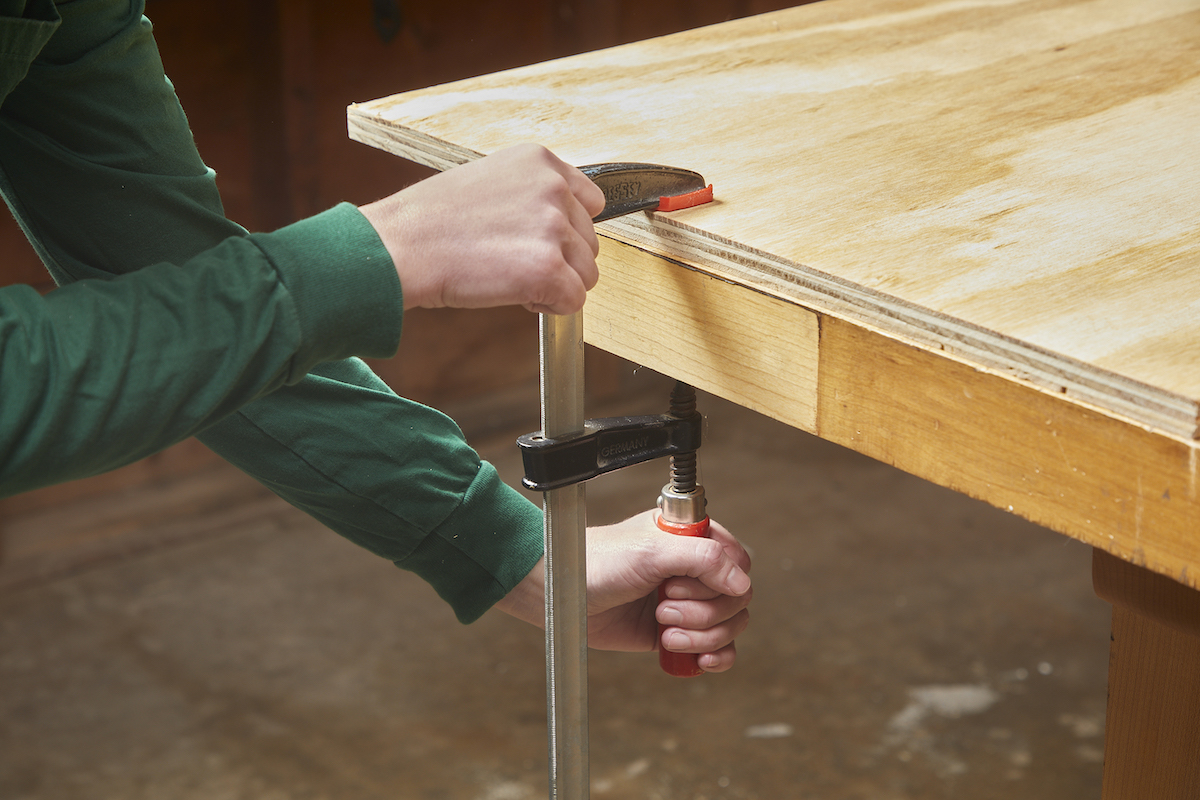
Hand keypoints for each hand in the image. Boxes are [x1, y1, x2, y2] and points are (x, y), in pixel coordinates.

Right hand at [359, 144, 605, 314]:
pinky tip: (515, 296)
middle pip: (589, 243)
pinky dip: (550, 308)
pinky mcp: (548, 268)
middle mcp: (553, 188)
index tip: (537, 241)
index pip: (591, 201)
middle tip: (511, 262)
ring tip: (509, 277)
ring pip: (586, 274)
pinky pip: (574, 302)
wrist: (400, 246)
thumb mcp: (488, 181)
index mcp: (539, 161)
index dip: (567, 230)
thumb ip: (530, 194)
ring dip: (555, 285)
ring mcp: (553, 228)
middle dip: (559, 260)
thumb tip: (560, 223)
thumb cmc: (431, 221)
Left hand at [496, 509, 752, 672]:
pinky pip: (718, 648)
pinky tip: (700, 660)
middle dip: (704, 612)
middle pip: (737, 598)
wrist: (564, 596)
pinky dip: (714, 657)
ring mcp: (688, 602)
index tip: (677, 584)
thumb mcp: (651, 552)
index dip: (717, 581)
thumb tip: (742, 584)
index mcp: (693, 538)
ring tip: (664, 632)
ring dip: (703, 636)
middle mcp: (694, 569)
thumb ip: (702, 559)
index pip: (737, 561)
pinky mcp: (679, 632)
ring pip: (730, 625)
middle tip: (663, 607)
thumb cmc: (598, 563)